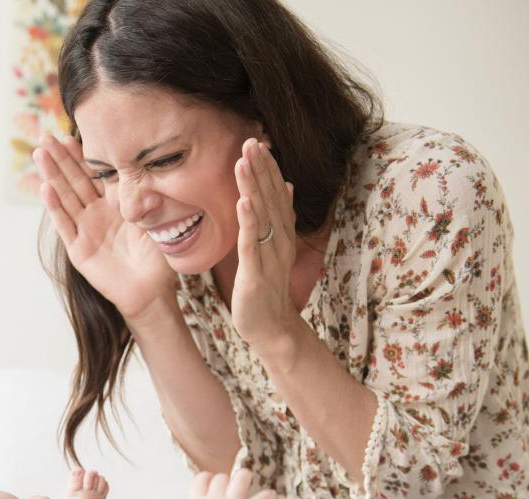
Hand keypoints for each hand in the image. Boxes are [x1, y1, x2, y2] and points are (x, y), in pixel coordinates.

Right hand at [34, 134, 177, 320]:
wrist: (152, 291)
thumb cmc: (157, 258)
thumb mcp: (157, 221)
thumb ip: (148, 199)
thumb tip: (143, 175)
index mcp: (115, 204)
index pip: (95, 174)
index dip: (82, 155)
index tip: (71, 134)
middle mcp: (97, 214)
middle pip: (75, 180)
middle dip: (60, 158)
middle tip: (45, 136)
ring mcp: (86, 230)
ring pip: (65, 197)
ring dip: (52, 175)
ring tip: (39, 154)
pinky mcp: (79, 249)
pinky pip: (65, 225)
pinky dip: (55, 207)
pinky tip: (45, 188)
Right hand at [165, 469, 275, 498]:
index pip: (201, 478)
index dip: (208, 478)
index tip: (212, 484)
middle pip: (221, 477)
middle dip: (226, 481)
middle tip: (230, 489)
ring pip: (241, 478)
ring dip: (244, 477)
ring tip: (247, 481)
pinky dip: (268, 496)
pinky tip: (270, 495)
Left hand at [231, 138, 299, 343]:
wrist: (272, 327)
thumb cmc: (267, 288)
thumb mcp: (273, 248)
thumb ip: (279, 217)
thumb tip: (286, 187)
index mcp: (281, 232)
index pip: (275, 194)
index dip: (267, 168)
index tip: (257, 142)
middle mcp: (279, 240)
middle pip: (270, 198)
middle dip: (260, 169)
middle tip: (251, 140)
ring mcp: (268, 255)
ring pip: (262, 215)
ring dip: (253, 187)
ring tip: (244, 161)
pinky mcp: (256, 272)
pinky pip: (252, 243)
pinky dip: (249, 222)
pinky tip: (243, 202)